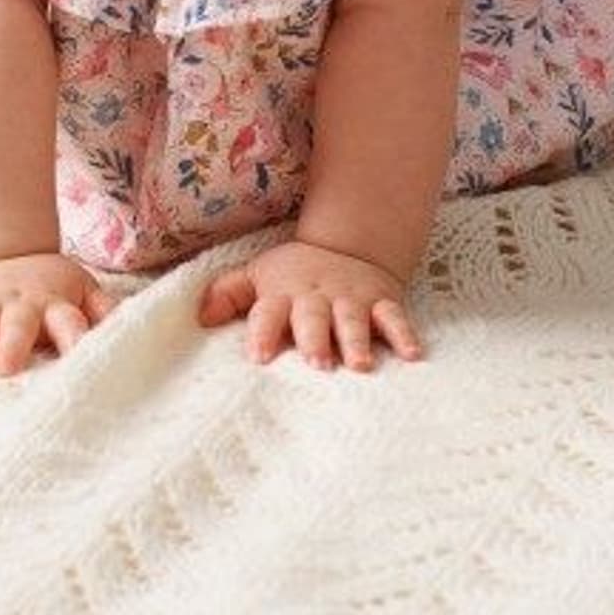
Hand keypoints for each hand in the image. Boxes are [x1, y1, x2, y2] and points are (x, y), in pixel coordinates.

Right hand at [0, 252, 122, 375]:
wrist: (3, 254)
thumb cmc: (52, 290)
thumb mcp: (84, 291)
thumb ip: (105, 313)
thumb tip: (133, 332)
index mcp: (55, 303)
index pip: (69, 320)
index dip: (74, 335)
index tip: (77, 354)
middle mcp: (18, 302)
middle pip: (17, 324)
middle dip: (11, 347)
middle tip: (5, 373)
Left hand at [195, 236, 425, 369]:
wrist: (345, 249)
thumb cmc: (293, 277)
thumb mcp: (257, 276)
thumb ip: (228, 294)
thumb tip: (201, 318)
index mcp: (282, 294)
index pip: (267, 312)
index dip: (262, 332)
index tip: (258, 357)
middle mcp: (316, 297)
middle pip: (312, 317)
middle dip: (314, 339)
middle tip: (317, 364)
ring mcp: (351, 299)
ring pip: (353, 319)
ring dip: (356, 340)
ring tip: (360, 365)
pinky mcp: (381, 301)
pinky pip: (394, 317)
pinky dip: (404, 334)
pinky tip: (412, 355)